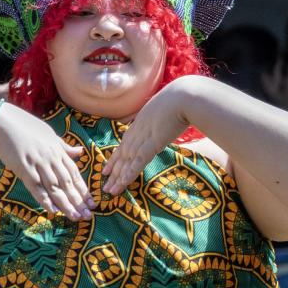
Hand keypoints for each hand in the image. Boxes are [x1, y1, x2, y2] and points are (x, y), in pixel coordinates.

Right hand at [0, 103, 90, 217]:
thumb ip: (63, 147)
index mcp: (57, 151)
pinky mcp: (23, 168)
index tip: (92, 203)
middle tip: (87, 215)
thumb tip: (79, 152)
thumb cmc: (24, 127)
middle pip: (67, 183)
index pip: (74, 174)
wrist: (0, 122)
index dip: (83, 190)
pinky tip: (52, 210)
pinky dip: (44, 199)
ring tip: (74, 217)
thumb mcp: (48, 134)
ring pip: (54, 187)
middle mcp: (50, 158)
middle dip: (78, 200)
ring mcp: (37, 163)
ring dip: (65, 203)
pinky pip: (35, 186)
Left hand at [101, 79, 194, 195]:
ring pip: (126, 162)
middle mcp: (137, 132)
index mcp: (140, 123)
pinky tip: (122, 184)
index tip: (107, 168)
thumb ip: (160, 116)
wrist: (183, 97)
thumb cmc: (179, 99)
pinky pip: (137, 163)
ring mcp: (142, 139)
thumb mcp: (165, 107)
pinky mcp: (151, 145)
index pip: (124, 144)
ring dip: (117, 178)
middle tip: (105, 185)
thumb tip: (165, 119)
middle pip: (122, 155)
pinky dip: (129, 174)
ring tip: (109, 191)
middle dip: (113, 171)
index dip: (115, 158)